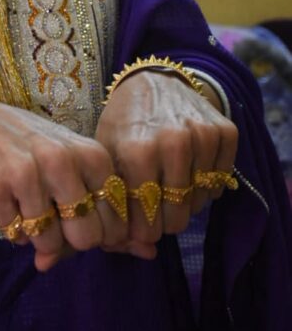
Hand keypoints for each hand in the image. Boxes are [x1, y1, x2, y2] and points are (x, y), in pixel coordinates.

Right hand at [0, 99, 129, 271]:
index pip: (116, 224)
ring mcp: (27, 174)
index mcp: (92, 155)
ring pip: (49, 243)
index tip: (79, 217)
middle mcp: (62, 161)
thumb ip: (108, 210)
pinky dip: (12, 227)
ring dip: (37, 234)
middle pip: (86, 239)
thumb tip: (148, 254)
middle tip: (52, 215)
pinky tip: (5, 197)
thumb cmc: (32, 148)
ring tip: (26, 202)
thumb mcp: (74, 166)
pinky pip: (16, 236)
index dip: (99, 233)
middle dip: (70, 239)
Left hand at [95, 71, 237, 254]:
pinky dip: (205, 186)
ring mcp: (202, 135)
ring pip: (200, 204)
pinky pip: (219, 184)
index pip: (146, 221)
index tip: (135, 225)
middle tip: (153, 208)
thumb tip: (140, 250)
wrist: (152, 80)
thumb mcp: (105, 156)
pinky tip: (188, 171)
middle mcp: (173, 142)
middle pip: (176, 218)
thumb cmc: (123, 123)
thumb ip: (112, 205)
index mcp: (137, 150)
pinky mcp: (225, 132)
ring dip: (184, 204)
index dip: (140, 230)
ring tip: (167, 185)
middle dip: (162, 221)